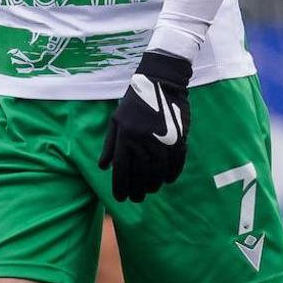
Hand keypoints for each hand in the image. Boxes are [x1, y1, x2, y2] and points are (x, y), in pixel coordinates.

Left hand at [98, 50, 192, 201]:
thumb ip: (110, 145)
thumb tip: (103, 167)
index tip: (120, 198)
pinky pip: (176, 162)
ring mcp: (162, 140)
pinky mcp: (178, 138)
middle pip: (140, 173)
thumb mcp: (116, 120)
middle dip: (137, 189)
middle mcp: (143, 140)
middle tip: (135, 199)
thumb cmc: (134, 102)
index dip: (120, 185)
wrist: (160, 83)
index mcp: (126, 136)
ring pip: (158, 171)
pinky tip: (166, 181)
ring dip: (153, 184)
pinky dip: (171, 174)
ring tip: (149, 191)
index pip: (122, 168)